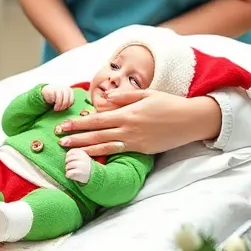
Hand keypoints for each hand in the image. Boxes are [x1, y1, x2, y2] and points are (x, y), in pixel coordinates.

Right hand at [41, 84, 73, 111]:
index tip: (64, 108)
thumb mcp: (64, 98)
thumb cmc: (56, 96)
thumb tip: (71, 108)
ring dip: (58, 107)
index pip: (71, 101)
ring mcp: (59, 88)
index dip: (67, 106)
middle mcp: (65, 88)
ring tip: (56, 109)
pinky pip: (55, 99)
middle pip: (66, 101)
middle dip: (63, 107)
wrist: (46, 91)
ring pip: (61, 101)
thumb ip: (68, 100)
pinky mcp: (53, 90)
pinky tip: (52, 104)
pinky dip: (54, 104)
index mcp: (69, 90)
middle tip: (59, 110)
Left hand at [53, 89, 221, 157]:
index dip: (78, 123)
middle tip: (59, 140)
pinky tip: (92, 157)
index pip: (96, 119)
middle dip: (76, 137)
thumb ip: (124, 96)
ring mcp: (135, 141)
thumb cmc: (169, 103)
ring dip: (85, 148)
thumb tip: (105, 98)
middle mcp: (128, 128)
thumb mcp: (146, 93)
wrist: (191, 120)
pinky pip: (119, 152)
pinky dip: (104, 154)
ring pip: (105, 146)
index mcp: (127, 113)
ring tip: (69, 152)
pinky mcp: (142, 149)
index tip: (64, 125)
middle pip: (96, 134)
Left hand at [64, 148, 92, 182]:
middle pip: (67, 160)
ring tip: (75, 172)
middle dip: (68, 165)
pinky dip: (69, 176)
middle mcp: (81, 157)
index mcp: (82, 152)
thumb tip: (61, 147)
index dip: (69, 158)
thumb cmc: (87, 167)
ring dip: (69, 171)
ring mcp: (81, 164)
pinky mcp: (79, 172)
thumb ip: (74, 154)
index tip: (74, 162)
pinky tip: (74, 176)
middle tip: (75, 168)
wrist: (97, 177)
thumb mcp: (82, 157)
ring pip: (67, 167)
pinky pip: (68, 174)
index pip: (69, 153)